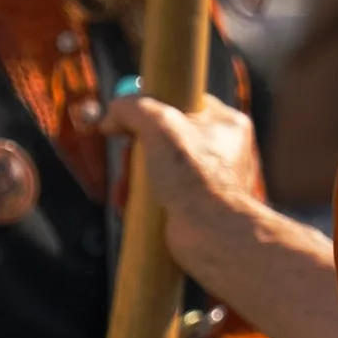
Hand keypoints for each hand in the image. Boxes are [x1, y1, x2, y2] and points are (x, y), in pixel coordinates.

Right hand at [99, 88, 263, 275]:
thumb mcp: (158, 125)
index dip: (154, 107)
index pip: (185, 102)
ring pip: (162, 168)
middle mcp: (224, 150)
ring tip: (125, 186)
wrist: (210, 235)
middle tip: (126, 157)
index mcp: (226, 123)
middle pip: (168, 137)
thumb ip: (132, 108)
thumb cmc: (194, 177)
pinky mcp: (196, 207)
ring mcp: (211, 181)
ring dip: (135, 176)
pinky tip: (128, 204)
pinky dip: (142, 198)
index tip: (130, 118)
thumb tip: (111, 116)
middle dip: (138, 149)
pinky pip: (163, 194)